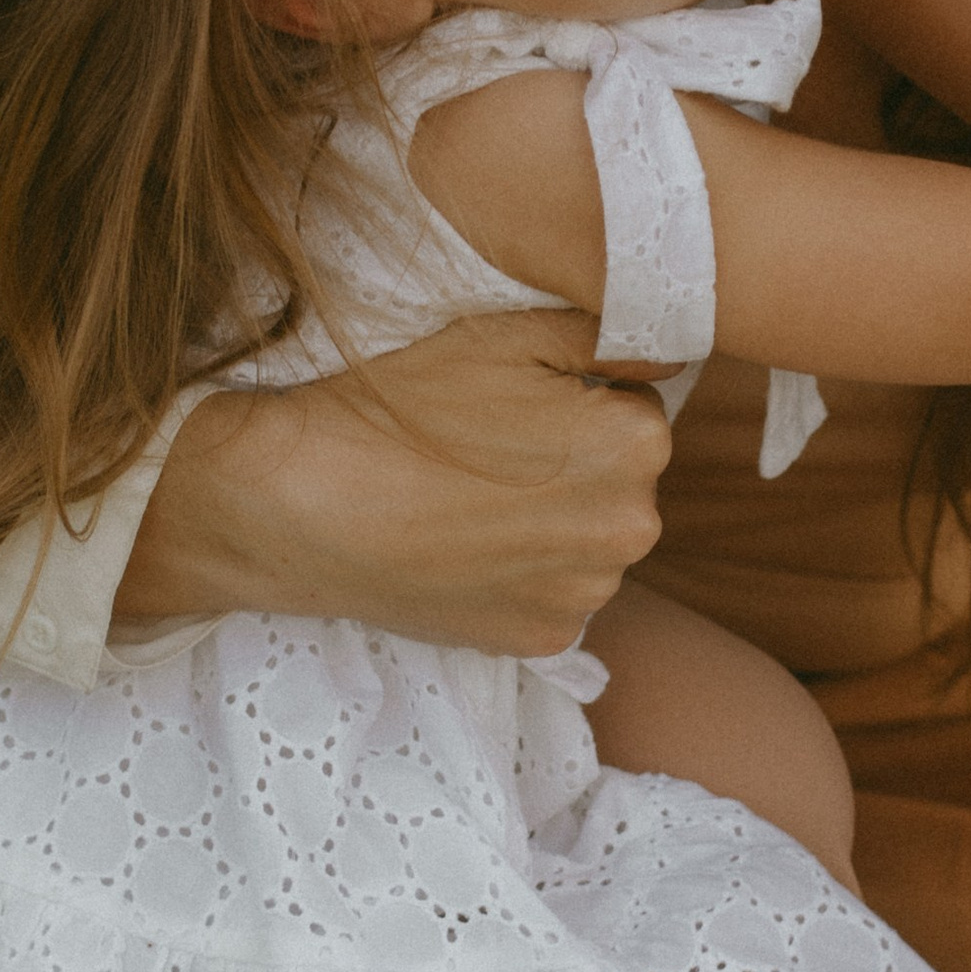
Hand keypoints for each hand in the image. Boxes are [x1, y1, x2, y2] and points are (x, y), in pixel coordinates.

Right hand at [113, 308, 673, 654]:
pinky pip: (552, 591)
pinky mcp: (542, 640)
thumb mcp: (507, 332)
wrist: (304, 503)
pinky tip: (464, 546)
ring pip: (588, 536)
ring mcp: (587, 593)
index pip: (635, 400)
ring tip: (469, 496)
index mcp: (637, 443)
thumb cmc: (403, 405)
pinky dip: (521, 572)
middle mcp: (633, 528)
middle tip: (486, 445)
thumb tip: (665, 350)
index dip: (575, 392)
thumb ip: (605, 332)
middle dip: (574, 457)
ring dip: (552, 518)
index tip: (513, 398)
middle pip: (619, 476)